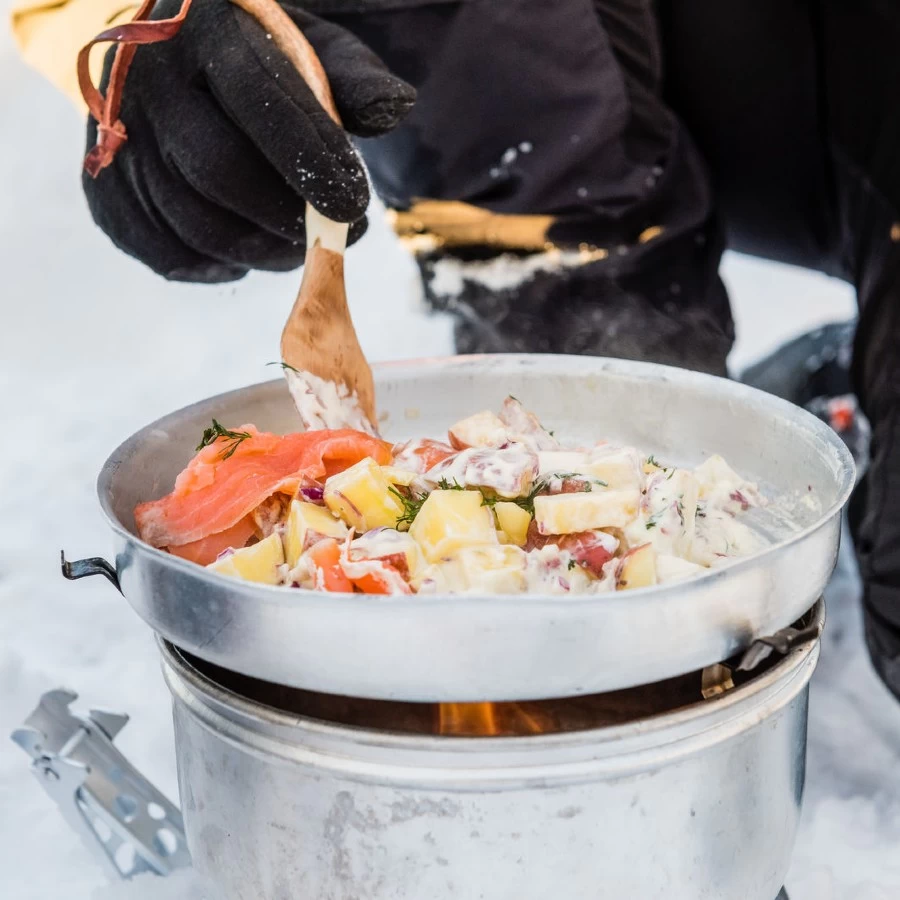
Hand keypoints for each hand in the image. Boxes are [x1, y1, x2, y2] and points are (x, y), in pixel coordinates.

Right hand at [82, 0, 414, 281]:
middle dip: (289, 220)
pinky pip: (169, 256)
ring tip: (300, 245)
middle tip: (337, 236)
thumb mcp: (305, 49)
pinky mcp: (108, 197)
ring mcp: (116, 144)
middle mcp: (147, 83)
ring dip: (264, 252)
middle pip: (221, 174)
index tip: (355, 205)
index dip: (311, 160)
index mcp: (204, 32)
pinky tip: (248, 251)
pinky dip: (220, 267)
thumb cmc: (253, 63)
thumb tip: (396, 108)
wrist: (166, 67)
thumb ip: (351, 78)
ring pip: (198, 226)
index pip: (259, 100)